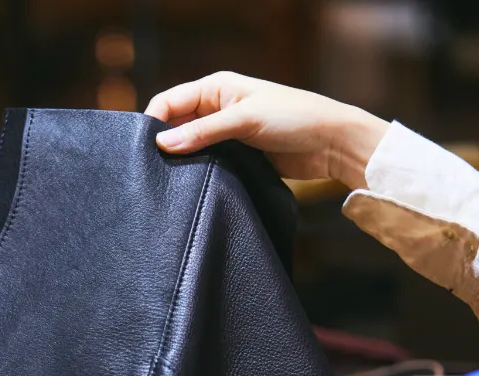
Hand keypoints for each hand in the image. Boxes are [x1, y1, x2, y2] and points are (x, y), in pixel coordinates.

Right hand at [144, 72, 389, 189]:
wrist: (332, 145)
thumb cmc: (295, 118)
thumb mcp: (244, 120)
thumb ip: (203, 132)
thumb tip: (162, 144)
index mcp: (216, 87)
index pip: (169, 101)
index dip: (154, 122)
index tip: (145, 149)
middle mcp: (217, 108)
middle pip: (176, 125)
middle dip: (165, 144)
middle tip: (154, 168)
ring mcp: (227, 134)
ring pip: (191, 147)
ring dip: (182, 161)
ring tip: (171, 180)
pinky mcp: (237, 156)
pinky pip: (208, 164)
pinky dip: (198, 172)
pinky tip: (191, 185)